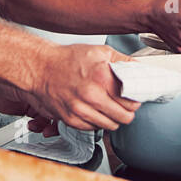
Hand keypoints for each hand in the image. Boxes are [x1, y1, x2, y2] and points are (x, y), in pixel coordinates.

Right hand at [15, 43, 141, 133]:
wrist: (39, 68)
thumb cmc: (66, 59)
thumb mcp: (98, 51)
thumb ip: (123, 60)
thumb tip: (140, 68)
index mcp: (101, 77)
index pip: (132, 101)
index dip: (136, 100)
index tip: (134, 98)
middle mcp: (91, 96)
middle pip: (124, 117)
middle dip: (127, 112)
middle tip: (125, 105)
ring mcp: (80, 110)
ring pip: (110, 126)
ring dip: (113, 119)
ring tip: (110, 108)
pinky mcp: (71, 120)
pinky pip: (94, 128)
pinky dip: (97, 122)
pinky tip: (95, 111)